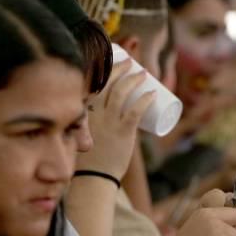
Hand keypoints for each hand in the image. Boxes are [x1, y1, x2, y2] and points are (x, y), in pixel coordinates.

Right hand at [75, 60, 155, 178]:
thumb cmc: (89, 157)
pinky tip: (153, 93)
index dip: (104, 67)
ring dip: (134, 79)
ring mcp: (108, 122)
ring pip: (121, 93)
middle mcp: (93, 112)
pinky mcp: (122, 132)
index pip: (92, 82)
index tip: (114, 58)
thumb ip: (91, 122)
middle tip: (131, 61)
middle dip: (120, 67)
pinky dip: (145, 100)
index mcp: (82, 110)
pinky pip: (135, 112)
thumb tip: (103, 115)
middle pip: (107, 82)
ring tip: (144, 72)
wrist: (94, 177)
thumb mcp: (84, 133)